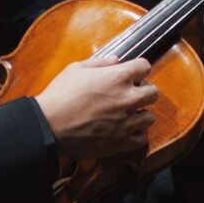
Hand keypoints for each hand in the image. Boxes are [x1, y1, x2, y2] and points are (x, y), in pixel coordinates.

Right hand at [34, 56, 157, 160]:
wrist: (49, 126)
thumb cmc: (60, 95)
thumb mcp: (76, 69)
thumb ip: (100, 63)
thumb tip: (115, 61)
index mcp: (119, 77)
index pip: (145, 67)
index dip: (139, 70)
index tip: (133, 74)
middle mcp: (128, 98)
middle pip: (154, 93)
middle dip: (144, 92)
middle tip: (131, 95)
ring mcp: (127, 122)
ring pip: (150, 117)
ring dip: (140, 114)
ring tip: (127, 115)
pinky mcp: (122, 142)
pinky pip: (141, 139)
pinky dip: (135, 135)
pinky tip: (124, 131)